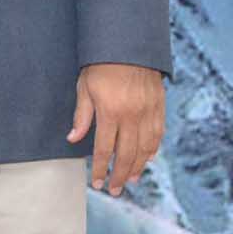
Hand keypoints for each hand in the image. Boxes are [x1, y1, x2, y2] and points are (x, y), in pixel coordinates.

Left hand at [68, 63, 165, 193]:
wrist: (129, 42)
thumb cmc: (101, 64)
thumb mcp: (85, 87)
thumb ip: (81, 115)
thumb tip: (73, 139)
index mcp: (111, 112)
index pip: (105, 149)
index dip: (100, 168)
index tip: (97, 182)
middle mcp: (132, 115)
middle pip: (127, 154)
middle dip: (120, 176)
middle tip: (115, 190)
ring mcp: (148, 111)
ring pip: (145, 148)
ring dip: (138, 167)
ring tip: (131, 180)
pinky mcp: (159, 105)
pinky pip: (158, 134)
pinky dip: (153, 149)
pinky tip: (147, 159)